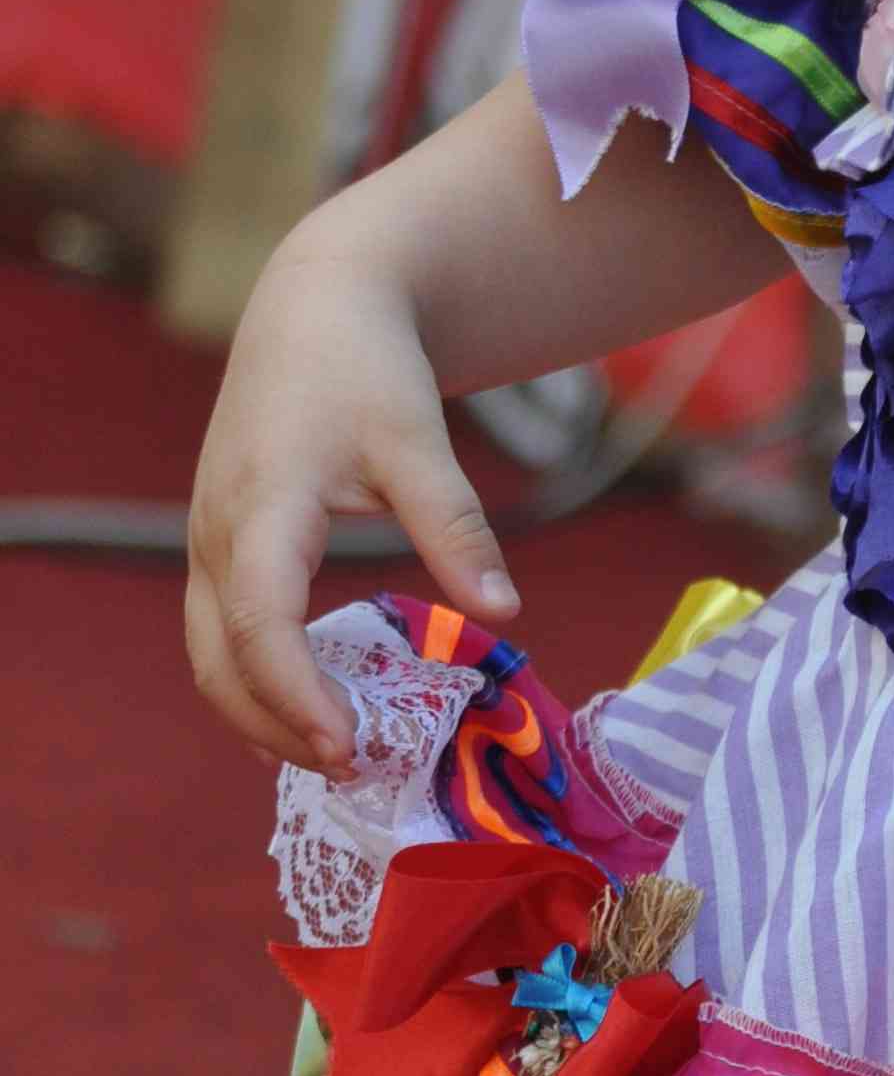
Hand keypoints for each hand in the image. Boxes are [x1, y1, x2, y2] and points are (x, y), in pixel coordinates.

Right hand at [185, 233, 520, 775]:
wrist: (313, 307)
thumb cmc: (366, 368)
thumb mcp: (419, 441)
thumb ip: (456, 527)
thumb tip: (505, 614)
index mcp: (261, 508)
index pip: (263, 624)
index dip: (296, 694)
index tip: (348, 745)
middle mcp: (216, 533)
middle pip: (218, 660)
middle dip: (274, 725)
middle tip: (351, 768)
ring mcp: (207, 539)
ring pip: (209, 653)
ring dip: (258, 712)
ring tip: (333, 752)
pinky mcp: (218, 541)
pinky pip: (218, 630)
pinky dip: (252, 679)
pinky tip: (305, 709)